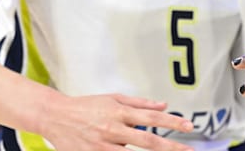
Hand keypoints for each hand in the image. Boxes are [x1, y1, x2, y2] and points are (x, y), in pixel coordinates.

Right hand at [41, 93, 195, 150]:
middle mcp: (113, 129)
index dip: (172, 122)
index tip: (189, 126)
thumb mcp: (113, 98)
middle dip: (170, 147)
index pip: (151, 117)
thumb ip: (139, 103)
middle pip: (147, 140)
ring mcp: (102, 146)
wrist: (55, 116)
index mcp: (119, 112)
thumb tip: (164, 105)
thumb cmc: (87, 106)